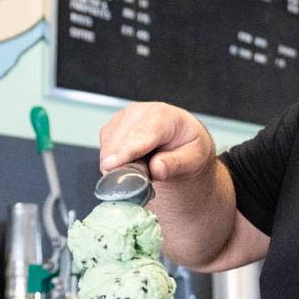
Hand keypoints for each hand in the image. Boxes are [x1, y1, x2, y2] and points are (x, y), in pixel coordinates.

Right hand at [98, 102, 214, 183]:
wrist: (183, 141)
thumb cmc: (190, 148)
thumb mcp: (194, 159)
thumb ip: (176, 164)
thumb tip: (157, 169)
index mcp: (164, 115)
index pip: (141, 135)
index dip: (125, 151)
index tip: (111, 166)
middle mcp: (140, 112)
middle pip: (119, 142)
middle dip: (121, 166)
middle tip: (137, 186)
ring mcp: (124, 118)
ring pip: (108, 148)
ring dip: (118, 166)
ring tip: (142, 173)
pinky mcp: (113, 127)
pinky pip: (104, 150)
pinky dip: (114, 163)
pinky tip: (132, 165)